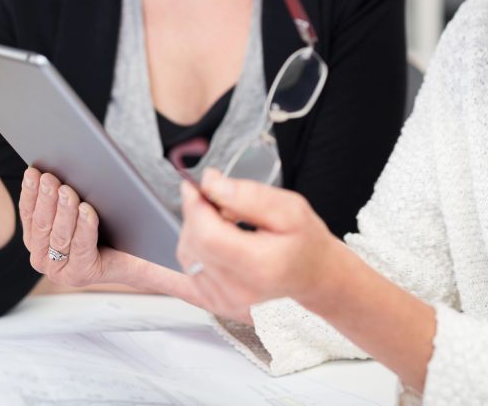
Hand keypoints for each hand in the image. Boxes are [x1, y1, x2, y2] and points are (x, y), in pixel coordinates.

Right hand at [19, 167, 130, 287]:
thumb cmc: (106, 229)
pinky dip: (84, 226)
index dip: (30, 193)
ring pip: (60, 236)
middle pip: (42, 224)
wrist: (135, 258)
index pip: (29, 214)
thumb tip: (55, 170)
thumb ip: (62, 199)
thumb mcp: (79, 212)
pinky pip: (81, 246)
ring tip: (67, 191)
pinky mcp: (81, 274)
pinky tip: (87, 210)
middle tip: (50, 178)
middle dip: (45, 199)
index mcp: (36, 241)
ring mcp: (60, 271)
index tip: (33, 172)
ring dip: (64, 211)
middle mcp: (42, 259)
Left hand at [176, 169, 341, 320]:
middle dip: (196, 214)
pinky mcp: (215, 304)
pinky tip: (174, 250)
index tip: (195, 187)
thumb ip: (247, 195)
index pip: (208, 235)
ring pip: (186, 256)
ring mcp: (225, 302)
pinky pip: (183, 276)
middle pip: (194, 244)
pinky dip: (180, 256)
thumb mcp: (289, 208)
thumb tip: (209, 183)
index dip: (195, 207)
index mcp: (260, 267)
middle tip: (215, 200)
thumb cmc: (305, 242)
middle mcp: (240, 291)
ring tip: (222, 222)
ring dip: (194, 231)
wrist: (314, 277)